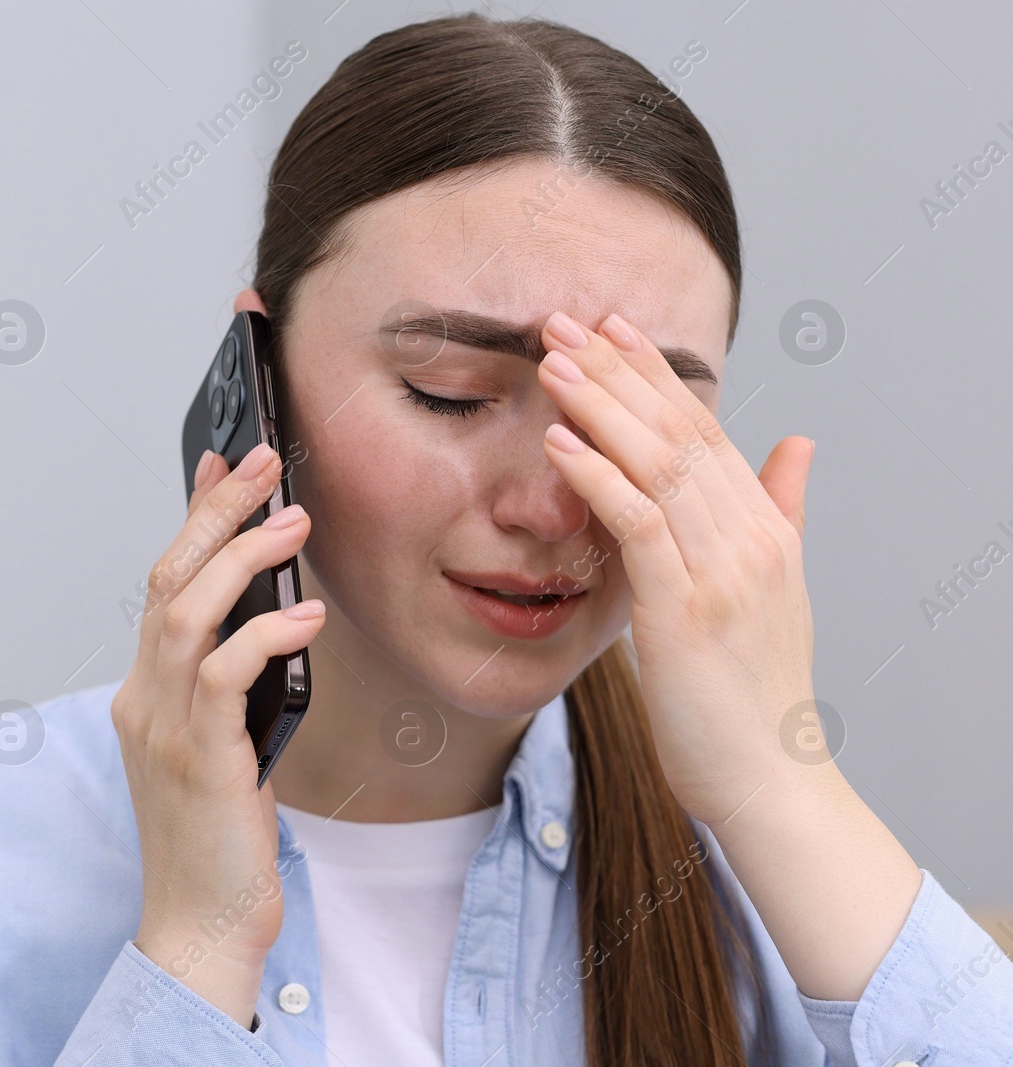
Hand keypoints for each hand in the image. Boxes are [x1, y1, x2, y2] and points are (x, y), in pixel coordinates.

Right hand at [112, 442, 324, 1023]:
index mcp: (145, 692)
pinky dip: (263, 636)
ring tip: (293, 521)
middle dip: (215, 511)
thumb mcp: (221, 745)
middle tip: (263, 463)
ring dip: (241, 557)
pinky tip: (306, 617)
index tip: (222, 464)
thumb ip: (231, 686)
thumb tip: (275, 620)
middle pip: (167, 578)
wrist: (199, 924)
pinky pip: (224, 676)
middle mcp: (143, 699)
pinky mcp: (199, 759)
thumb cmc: (218, 840)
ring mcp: (162, 727)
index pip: (163, 582)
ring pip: (187, 612)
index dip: (191, 516)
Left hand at [535, 310, 818, 827]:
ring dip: (599, 407)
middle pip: (677, 432)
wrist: (769, 779)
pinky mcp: (685, 609)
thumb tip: (798, 444)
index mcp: (764, 530)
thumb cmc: (754, 695)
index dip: (655, 374)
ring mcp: (720, 571)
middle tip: (564, 320)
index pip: (705, 430)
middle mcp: (748, 538)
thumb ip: (780, 511)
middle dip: (617, 370)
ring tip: (552, 361)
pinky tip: (558, 443)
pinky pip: (637, 526)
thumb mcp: (775, 591)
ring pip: (656, 465)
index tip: (611, 328)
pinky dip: (596, 478)